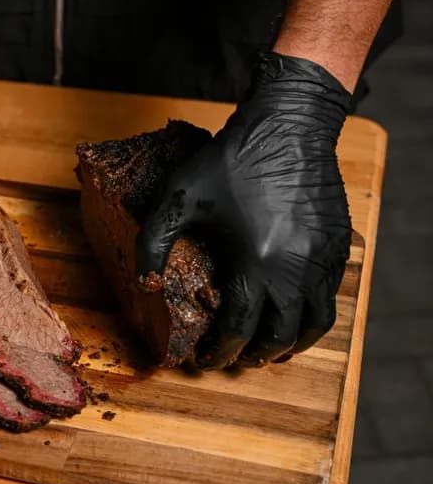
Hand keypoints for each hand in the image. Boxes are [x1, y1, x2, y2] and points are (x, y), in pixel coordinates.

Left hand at [136, 51, 352, 368]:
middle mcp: (296, 268)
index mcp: (257, 262)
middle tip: (236, 358)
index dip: (221, 351)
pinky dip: (311, 316)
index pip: (241, 330)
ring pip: (315, 323)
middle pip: (280, 336)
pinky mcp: (339, 246)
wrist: (289, 125)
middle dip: (255, 355)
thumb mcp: (178, 197)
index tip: (206, 359)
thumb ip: (152, 243)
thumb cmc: (231, 160)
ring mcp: (323, 259)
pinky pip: (330, 296)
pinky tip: (291, 312)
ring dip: (290, 343)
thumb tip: (145, 285)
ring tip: (268, 348)